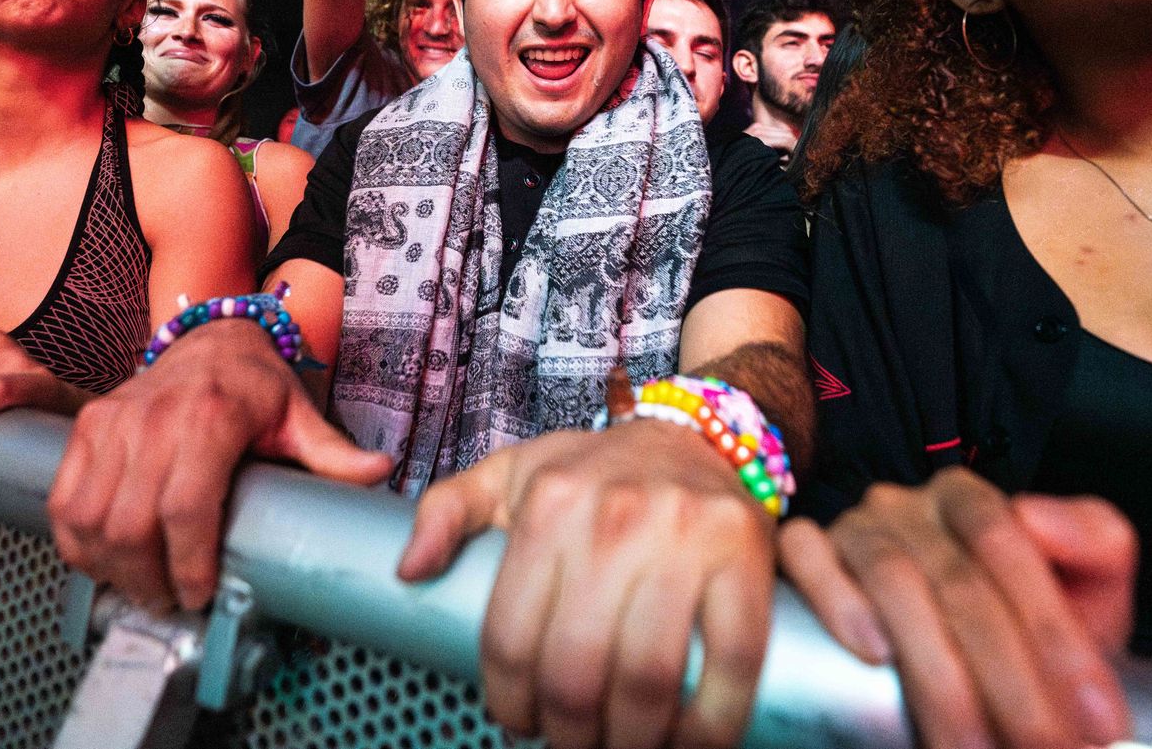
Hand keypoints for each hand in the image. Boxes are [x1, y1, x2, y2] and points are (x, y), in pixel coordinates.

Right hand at [46, 319, 388, 610]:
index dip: (188, 564)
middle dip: (149, 579)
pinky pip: (65, 499)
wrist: (209, 339)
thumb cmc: (256, 385)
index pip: (185, 508)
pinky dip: (76, 541)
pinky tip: (103, 561)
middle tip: (172, 602)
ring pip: (91, 518)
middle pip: (132, 524)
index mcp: (210, 417)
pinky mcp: (86, 428)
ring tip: (141, 588)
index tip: (201, 594)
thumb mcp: (298, 415)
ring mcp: (113, 422)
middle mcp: (154, 418)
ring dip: (111, 568)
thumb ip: (332, 451)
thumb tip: (377, 472)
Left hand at [399, 421, 776, 748]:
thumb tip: (407, 571)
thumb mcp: (510, 473)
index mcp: (551, 506)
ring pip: (649, 677)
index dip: (509, 702)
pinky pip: (733, 662)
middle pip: (575, 669)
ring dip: (632, 740)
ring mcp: (685, 536)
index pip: (509, 636)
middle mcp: (614, 518)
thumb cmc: (597, 471)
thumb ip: (446, 511)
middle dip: (569, 733)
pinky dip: (712, 723)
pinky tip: (690, 742)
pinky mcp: (744, 554)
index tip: (519, 724)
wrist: (697, 433)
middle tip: (573, 745)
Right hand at [776, 468, 1135, 748]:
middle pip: (959, 581)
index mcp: (971, 500)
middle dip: (1011, 679)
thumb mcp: (1078, 588)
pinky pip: (807, 559)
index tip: (1098, 717)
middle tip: (1044, 748)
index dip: (1056, 632)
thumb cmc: (1017, 629)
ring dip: (939, 675)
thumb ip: (1096, 544)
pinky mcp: (804, 553)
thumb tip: (1040, 521)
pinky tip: (873, 654)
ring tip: (972, 747)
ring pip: (892, 581)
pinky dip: (838, 600)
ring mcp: (852, 528)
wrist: (959, 661)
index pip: (1011, 545)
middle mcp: (907, 504)